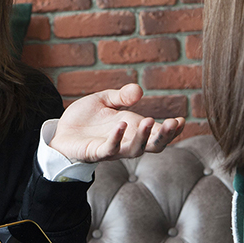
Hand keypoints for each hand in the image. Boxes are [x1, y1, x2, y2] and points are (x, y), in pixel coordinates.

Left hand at [50, 84, 184, 162]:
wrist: (61, 131)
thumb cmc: (85, 118)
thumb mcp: (104, 100)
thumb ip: (121, 96)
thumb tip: (139, 90)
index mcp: (132, 128)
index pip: (158, 134)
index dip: (172, 130)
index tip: (182, 120)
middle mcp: (126, 141)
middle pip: (153, 146)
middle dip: (164, 136)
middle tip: (172, 124)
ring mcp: (113, 148)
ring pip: (135, 151)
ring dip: (144, 137)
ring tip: (150, 120)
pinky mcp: (96, 152)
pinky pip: (110, 149)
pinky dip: (117, 138)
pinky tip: (121, 125)